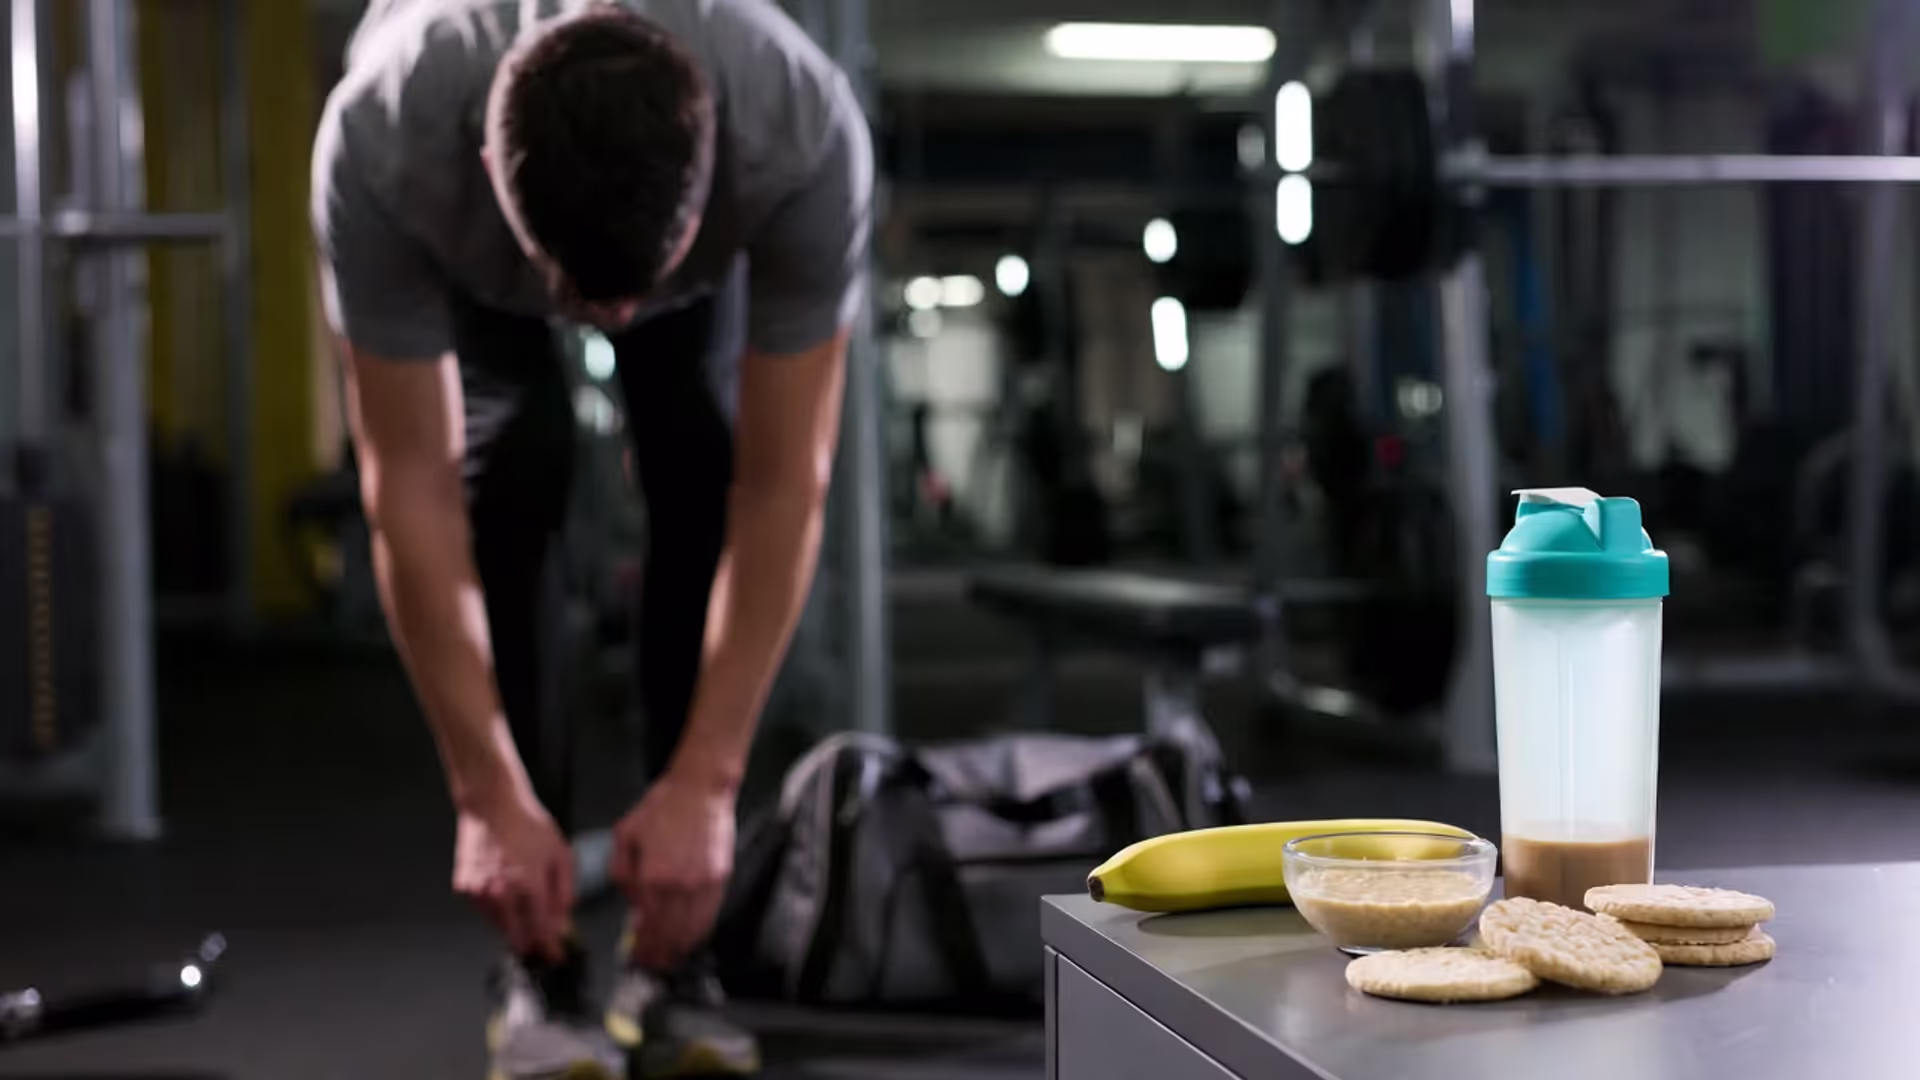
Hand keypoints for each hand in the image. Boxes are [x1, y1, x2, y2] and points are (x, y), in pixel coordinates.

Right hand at [453, 792, 574, 961]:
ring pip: (500, 926)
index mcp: (529, 886)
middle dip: (533, 942)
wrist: (492, 805)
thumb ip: (564, 892)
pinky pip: (485, 910)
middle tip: (544, 942)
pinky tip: (507, 893)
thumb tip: (563, 920)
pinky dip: (498, 909)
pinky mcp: (464, 888)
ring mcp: (479, 893)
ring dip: (515, 925)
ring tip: (526, 908)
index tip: (557, 955)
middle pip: (518, 938)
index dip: (551, 947)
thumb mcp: (560, 854)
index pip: (542, 932)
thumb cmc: (528, 824)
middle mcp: (501, 894)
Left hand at [609, 770, 736, 970]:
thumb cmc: (662, 807)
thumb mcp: (624, 834)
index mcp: (652, 876)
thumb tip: (631, 902)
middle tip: (651, 966)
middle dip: (658, 956)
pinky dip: (699, 933)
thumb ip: (621, 872)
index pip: (646, 926)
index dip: (641, 948)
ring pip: (691, 930)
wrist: (700, 789)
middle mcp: (679, 886)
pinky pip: (709, 915)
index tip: (636, 957)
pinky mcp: (720, 879)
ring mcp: (703, 884)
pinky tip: (690, 939)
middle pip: (669, 935)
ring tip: (669, 960)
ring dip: (679, 950)